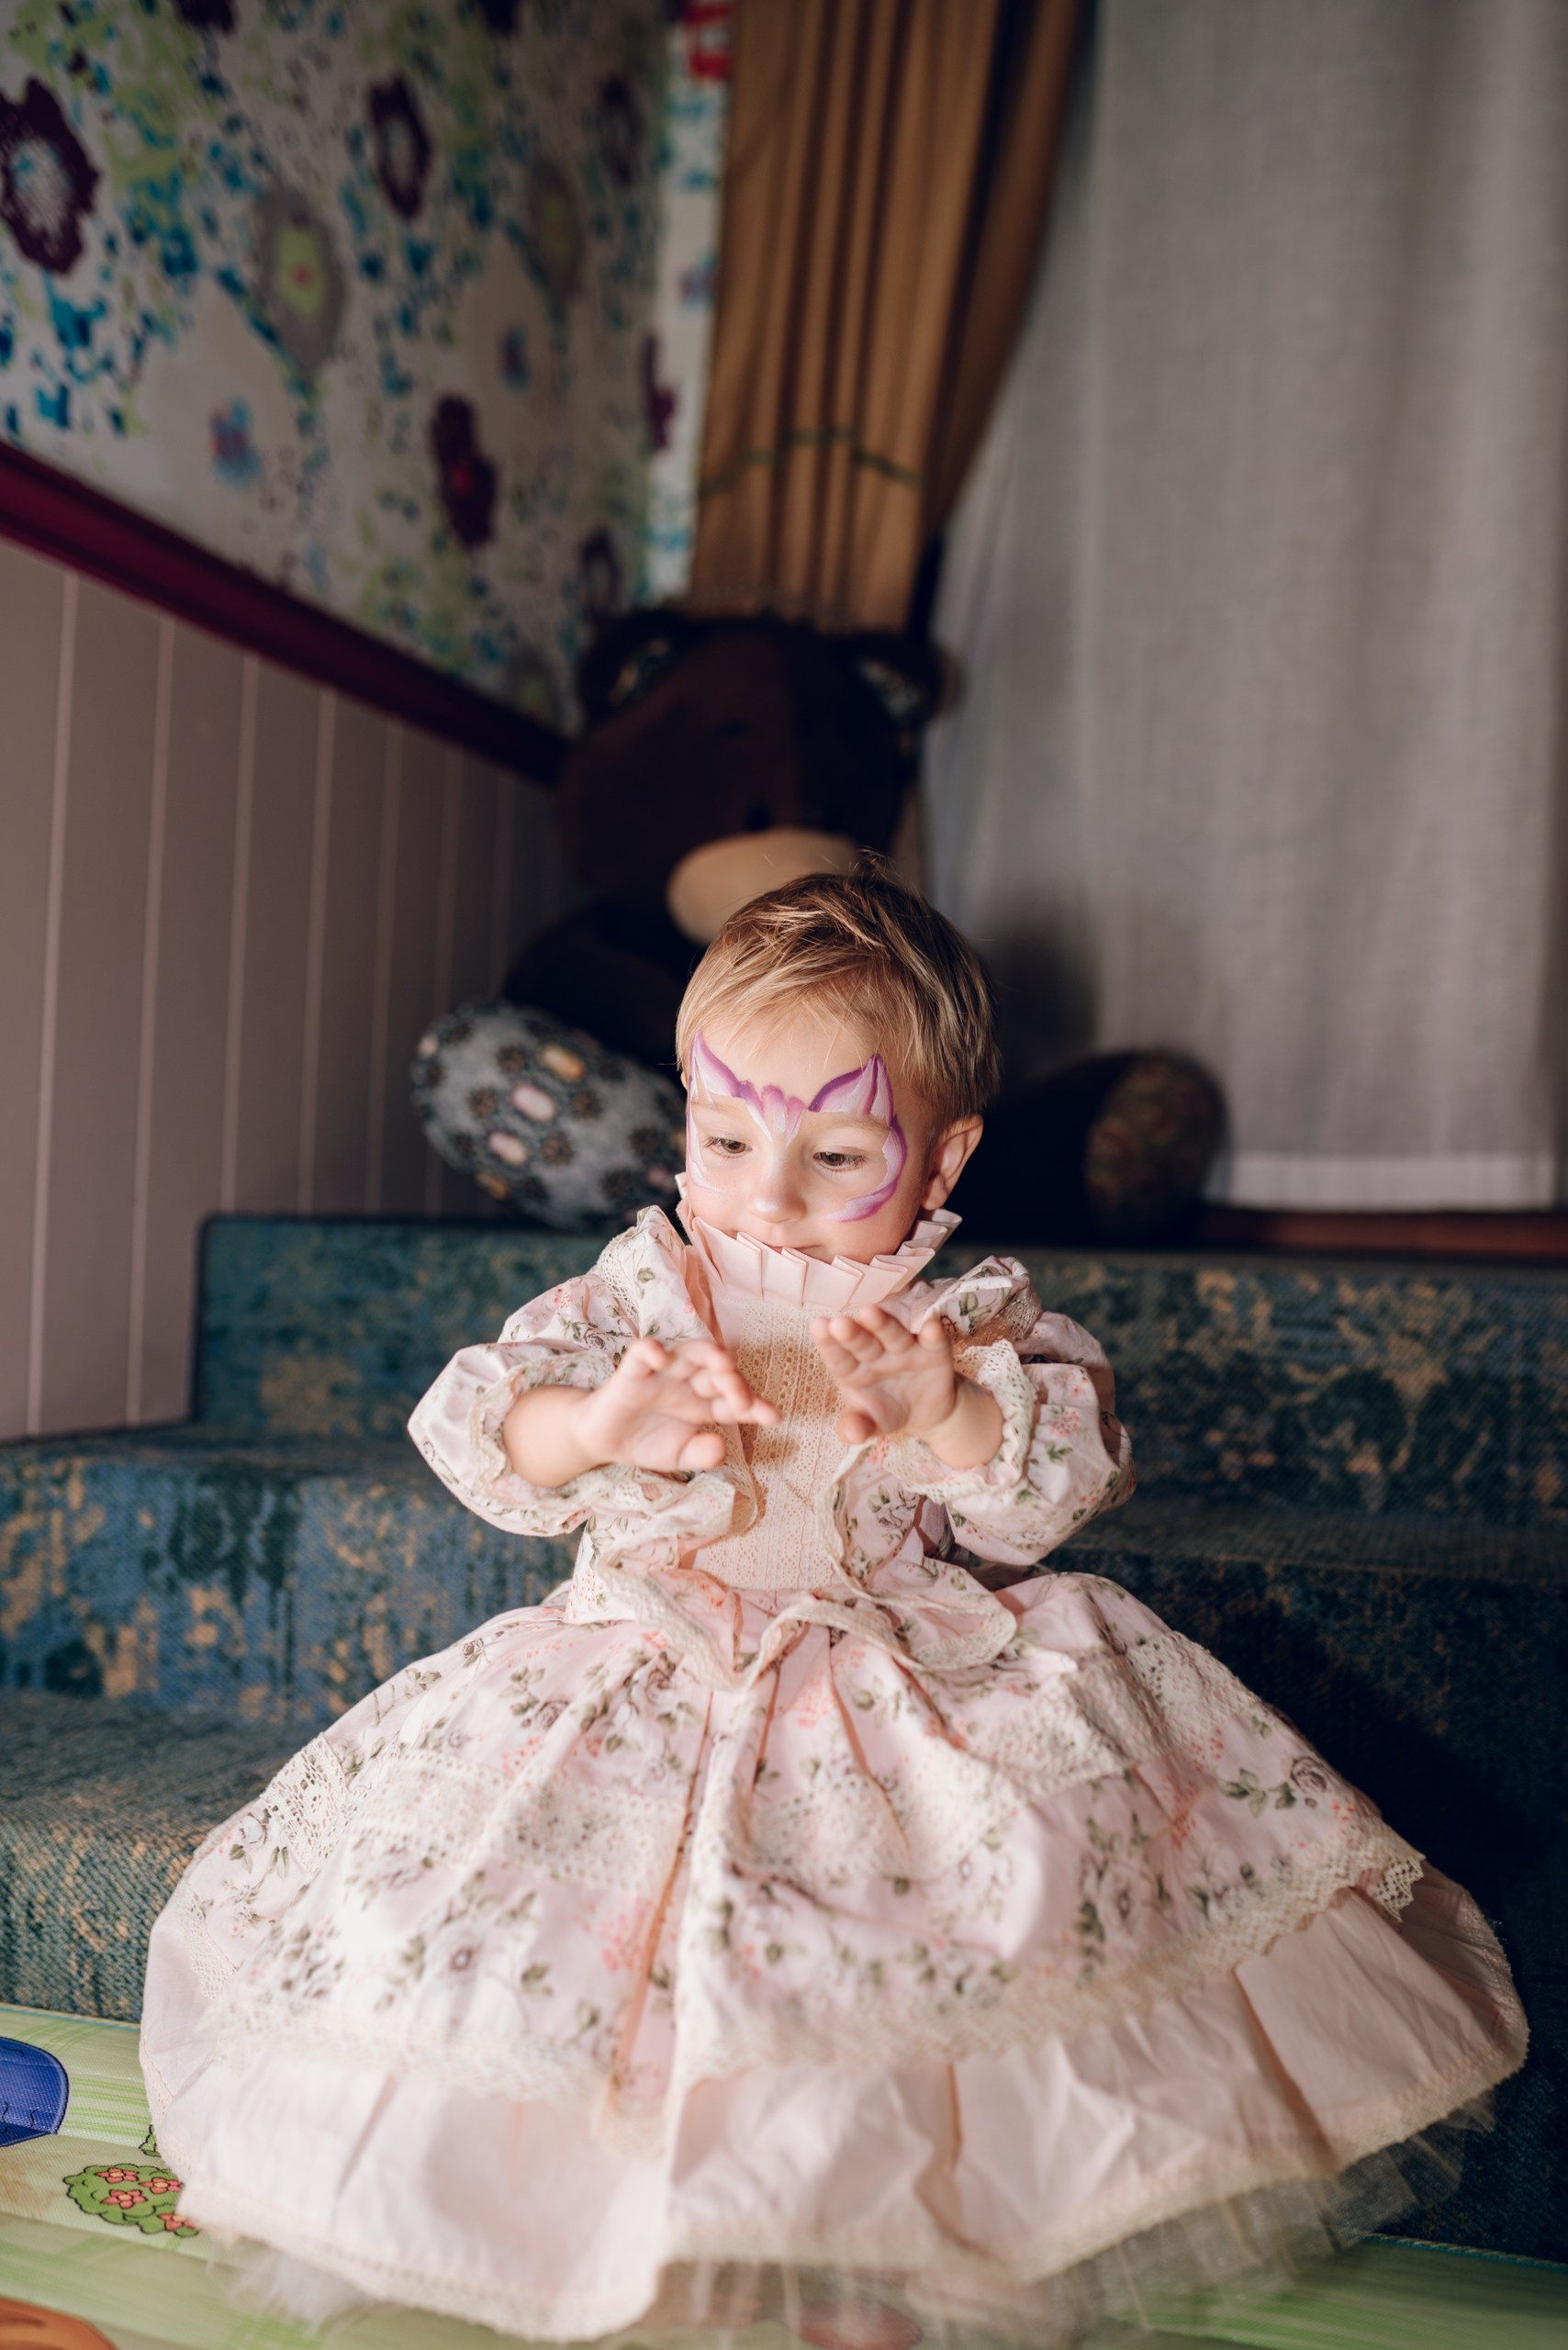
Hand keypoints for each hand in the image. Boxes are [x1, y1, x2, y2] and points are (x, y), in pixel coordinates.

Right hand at [569, 1337, 777, 1475]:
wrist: (604, 1441)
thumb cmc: (647, 1442)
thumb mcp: (679, 1457)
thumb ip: (701, 1455)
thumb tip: (720, 1449)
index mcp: (706, 1403)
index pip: (736, 1401)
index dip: (756, 1406)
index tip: (774, 1417)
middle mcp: (690, 1383)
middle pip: (719, 1372)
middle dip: (735, 1382)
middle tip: (743, 1399)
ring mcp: (663, 1374)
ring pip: (691, 1353)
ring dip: (709, 1355)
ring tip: (723, 1364)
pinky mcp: (632, 1372)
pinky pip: (641, 1353)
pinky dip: (651, 1350)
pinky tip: (660, 1356)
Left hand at [811, 1307, 1002, 1469]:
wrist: (926, 1412)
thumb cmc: (888, 1411)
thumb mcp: (872, 1423)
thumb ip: (857, 1427)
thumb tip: (852, 1435)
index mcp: (853, 1369)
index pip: (839, 1358)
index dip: (828, 1344)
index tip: (818, 1327)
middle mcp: (876, 1353)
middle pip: (863, 1343)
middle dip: (852, 1333)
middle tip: (839, 1322)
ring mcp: (905, 1349)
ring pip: (893, 1335)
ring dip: (883, 1325)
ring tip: (870, 1313)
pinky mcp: (933, 1351)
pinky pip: (933, 1340)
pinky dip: (932, 1333)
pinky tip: (930, 1327)